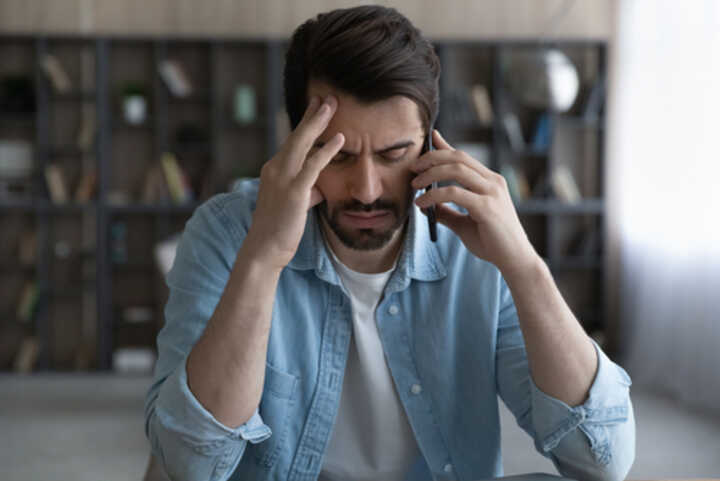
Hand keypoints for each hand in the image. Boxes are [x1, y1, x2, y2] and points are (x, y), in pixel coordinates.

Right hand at [242, 96, 344, 270]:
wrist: (264, 249)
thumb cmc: (279, 230)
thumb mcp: (294, 206)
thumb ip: (306, 192)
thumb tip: (319, 188)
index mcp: (274, 170)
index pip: (292, 142)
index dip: (305, 124)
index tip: (316, 107)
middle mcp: (275, 169)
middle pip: (296, 135)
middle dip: (312, 114)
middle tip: (327, 96)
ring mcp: (283, 179)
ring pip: (301, 143)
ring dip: (318, 122)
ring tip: (332, 105)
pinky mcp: (294, 191)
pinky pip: (312, 166)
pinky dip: (327, 150)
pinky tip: (340, 139)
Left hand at [411, 130, 539, 275]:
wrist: (514, 260)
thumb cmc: (492, 241)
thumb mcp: (465, 223)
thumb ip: (447, 211)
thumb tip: (426, 205)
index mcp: (490, 181)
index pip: (463, 157)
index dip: (444, 146)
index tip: (428, 139)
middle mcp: (493, 182)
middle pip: (458, 157)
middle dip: (432, 158)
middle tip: (413, 168)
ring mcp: (491, 193)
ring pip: (456, 170)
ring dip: (431, 173)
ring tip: (415, 185)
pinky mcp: (487, 207)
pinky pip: (455, 193)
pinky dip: (434, 195)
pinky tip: (423, 204)